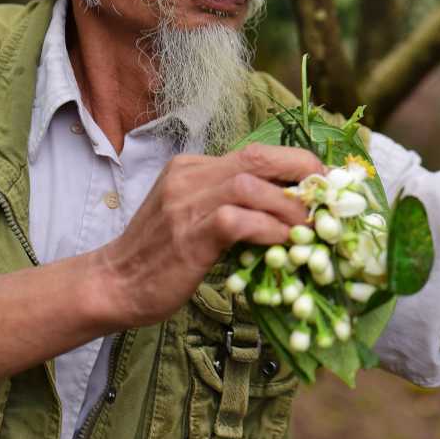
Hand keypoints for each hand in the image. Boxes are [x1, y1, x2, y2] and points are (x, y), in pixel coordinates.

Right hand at [93, 143, 325, 327]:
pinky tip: (281, 242)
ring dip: (290, 206)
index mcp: (194, 168)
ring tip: (309, 227)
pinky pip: (239, 219)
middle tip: (327, 196)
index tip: (322, 182)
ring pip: (253, 184)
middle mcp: (190, 176)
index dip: (295, 164)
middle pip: (259, 156)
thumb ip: (232, 205)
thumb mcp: (196, 217)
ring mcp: (186, 202)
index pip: (256, 153)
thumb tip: (289, 209)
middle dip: (302, 171)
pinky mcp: (188, 233)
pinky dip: (268, 228)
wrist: (112, 285)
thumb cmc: (161, 258)